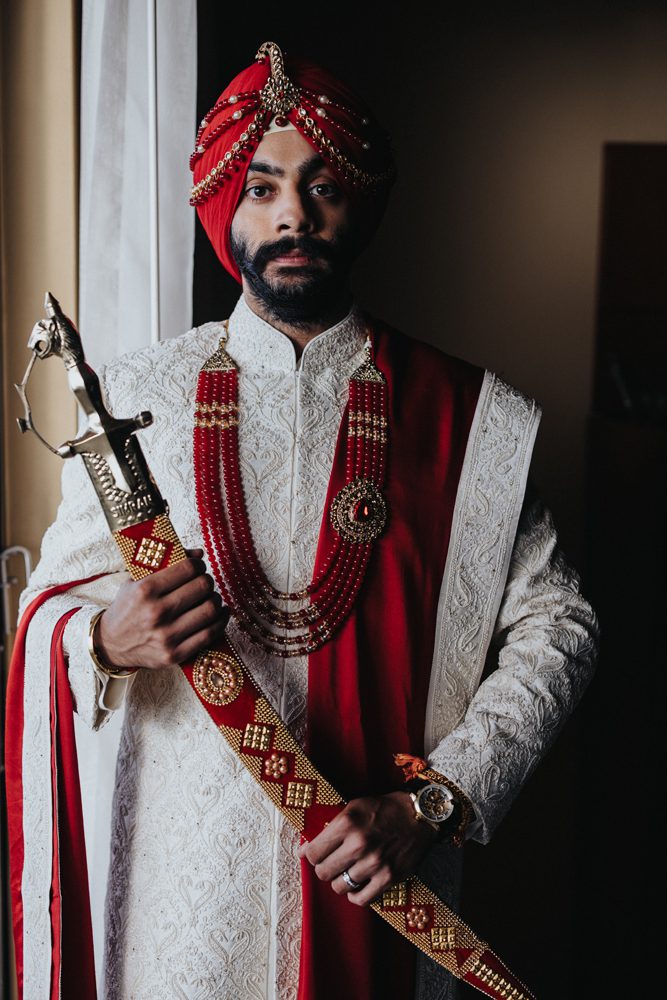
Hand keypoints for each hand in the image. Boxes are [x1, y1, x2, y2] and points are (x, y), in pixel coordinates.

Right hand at [95, 549, 228, 669]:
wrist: (112, 644)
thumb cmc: (128, 607)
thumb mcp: (136, 581)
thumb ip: (165, 564)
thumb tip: (199, 553)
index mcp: (145, 590)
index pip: (188, 568)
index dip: (198, 564)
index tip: (198, 566)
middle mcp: (156, 613)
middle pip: (202, 587)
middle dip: (207, 580)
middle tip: (204, 581)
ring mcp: (166, 636)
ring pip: (210, 610)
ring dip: (216, 599)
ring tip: (211, 597)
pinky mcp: (174, 655)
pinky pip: (210, 634)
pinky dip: (221, 620)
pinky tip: (220, 613)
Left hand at [297, 791, 436, 905]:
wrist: (418, 815)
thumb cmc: (383, 809)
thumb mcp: (353, 808)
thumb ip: (331, 828)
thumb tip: (306, 850)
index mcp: (347, 823)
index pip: (313, 852)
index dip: (310, 855)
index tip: (313, 855)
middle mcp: (359, 844)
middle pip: (324, 872)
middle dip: (324, 868)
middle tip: (332, 862)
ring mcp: (374, 863)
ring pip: (340, 887)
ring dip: (341, 881)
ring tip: (347, 871)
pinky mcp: (388, 877)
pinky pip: (361, 899)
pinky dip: (356, 895)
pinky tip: (358, 885)